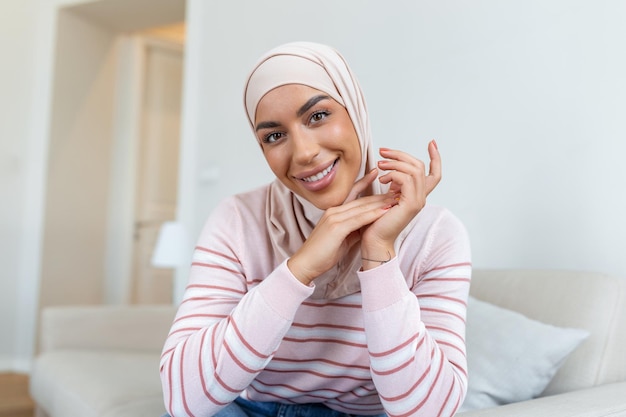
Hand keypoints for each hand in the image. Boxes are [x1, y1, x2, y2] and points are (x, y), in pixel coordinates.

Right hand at [287, 169, 396, 284]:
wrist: (306, 263)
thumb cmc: (322, 253)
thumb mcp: (341, 238)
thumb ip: (353, 229)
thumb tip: (366, 227)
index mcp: (333, 212)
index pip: (352, 194)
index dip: (364, 183)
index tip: (375, 174)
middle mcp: (333, 211)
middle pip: (360, 200)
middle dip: (379, 195)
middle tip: (396, 188)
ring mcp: (334, 218)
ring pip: (361, 207)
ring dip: (380, 203)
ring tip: (395, 198)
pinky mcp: (336, 227)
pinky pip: (358, 219)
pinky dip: (373, 215)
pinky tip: (384, 212)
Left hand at [360, 140, 440, 266]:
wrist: (373, 241)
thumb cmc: (374, 221)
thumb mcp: (384, 196)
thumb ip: (391, 183)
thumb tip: (386, 167)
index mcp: (416, 195)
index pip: (434, 175)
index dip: (436, 158)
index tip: (432, 143)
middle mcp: (420, 198)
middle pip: (420, 166)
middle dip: (401, 155)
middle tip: (382, 151)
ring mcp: (417, 201)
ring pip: (414, 170)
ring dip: (395, 163)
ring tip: (380, 165)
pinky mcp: (411, 205)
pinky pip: (407, 179)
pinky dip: (394, 174)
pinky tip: (382, 180)